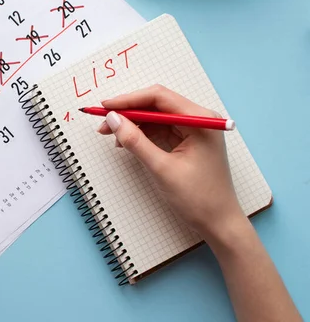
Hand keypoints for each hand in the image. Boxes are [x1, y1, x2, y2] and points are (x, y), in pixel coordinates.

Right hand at [97, 85, 245, 240]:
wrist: (218, 223)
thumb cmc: (198, 198)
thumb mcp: (161, 169)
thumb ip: (135, 142)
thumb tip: (112, 119)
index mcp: (200, 120)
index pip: (159, 97)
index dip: (129, 100)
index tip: (105, 107)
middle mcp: (199, 118)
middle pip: (157, 104)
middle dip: (128, 112)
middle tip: (103, 121)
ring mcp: (194, 129)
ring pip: (156, 116)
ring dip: (133, 123)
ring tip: (111, 135)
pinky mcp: (188, 140)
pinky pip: (160, 129)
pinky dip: (142, 134)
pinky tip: (126, 142)